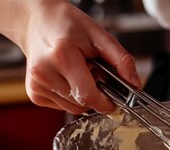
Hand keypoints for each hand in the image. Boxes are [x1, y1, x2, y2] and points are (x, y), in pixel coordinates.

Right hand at [20, 1, 141, 113]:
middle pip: (82, 104)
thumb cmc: (70, 27)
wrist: (39, 22)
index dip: (105, 103)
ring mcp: (36, 84)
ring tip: (80, 74)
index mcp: (62, 55)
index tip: (114, 101)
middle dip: (95, 95)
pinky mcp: (33, 93)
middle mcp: (44, 72)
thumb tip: (135, 85)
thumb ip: (121, 61)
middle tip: (95, 75)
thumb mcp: (101, 36)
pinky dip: (71, 97)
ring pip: (73, 108)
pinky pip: (62, 106)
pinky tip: (68, 79)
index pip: (88, 95)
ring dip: (83, 97)